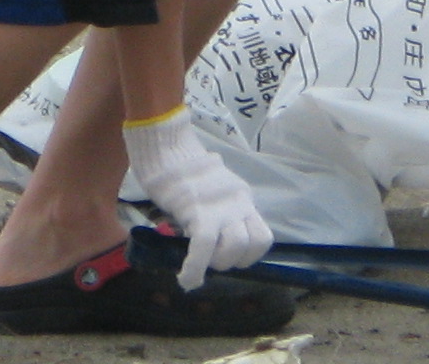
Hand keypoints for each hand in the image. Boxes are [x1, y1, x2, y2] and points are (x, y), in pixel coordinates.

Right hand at [122, 109, 270, 286]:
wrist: (166, 149)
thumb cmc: (183, 171)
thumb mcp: (214, 191)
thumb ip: (220, 211)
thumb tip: (216, 239)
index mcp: (242, 197)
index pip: (262, 236)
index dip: (248, 255)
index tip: (230, 257)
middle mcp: (239, 203)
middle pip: (253, 244)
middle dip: (233, 261)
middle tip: (212, 259)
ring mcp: (221, 208)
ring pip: (234, 248)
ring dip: (217, 264)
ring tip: (200, 263)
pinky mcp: (199, 212)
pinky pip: (204, 248)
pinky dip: (195, 269)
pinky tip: (186, 279)